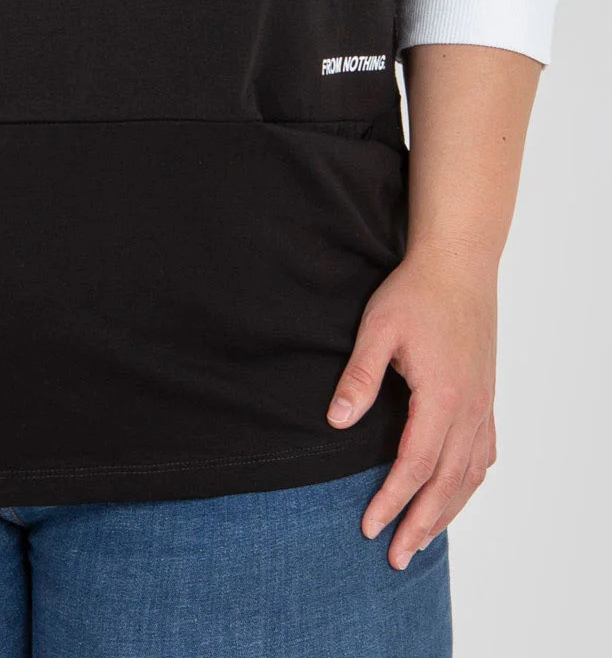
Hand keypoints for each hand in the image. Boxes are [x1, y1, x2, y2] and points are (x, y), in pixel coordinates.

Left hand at [325, 248, 497, 568]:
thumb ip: (358, 376)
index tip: (369, 527)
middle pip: (446, 484)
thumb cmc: (414, 293)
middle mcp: (469, 410)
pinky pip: (483, 455)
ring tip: (422, 540)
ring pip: (469, 476)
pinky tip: (456, 494)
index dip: (392, 500)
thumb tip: (336, 422)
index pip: (415, 465)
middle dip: (420, 524)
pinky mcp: (486, 397)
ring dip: (446, 512)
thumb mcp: (377, 328)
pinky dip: (468, 484)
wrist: (459, 264)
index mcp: (442, 397)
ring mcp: (483, 406)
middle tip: (396, 558)